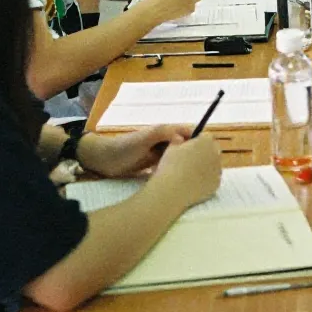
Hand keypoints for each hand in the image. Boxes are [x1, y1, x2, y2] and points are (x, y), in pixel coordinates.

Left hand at [77, 124, 191, 176]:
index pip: (189, 131)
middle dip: (194, 154)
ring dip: (185, 163)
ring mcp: (160, 152)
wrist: (104, 160)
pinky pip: (170, 165)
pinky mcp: (154, 163)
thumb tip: (182, 138)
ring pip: (179, 156)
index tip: (207, 153)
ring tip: (193, 176)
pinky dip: (175, 170)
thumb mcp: (144, 137)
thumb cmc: (124, 146)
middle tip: (202, 168)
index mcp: (166, 131)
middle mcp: (165, 140)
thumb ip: (162, 133)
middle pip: (186, 145)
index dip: (199, 140)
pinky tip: (177, 180)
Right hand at [152, 134, 221, 208]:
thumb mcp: (171, 148)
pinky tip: (194, 184)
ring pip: (213, 165)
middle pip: (213, 149)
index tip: (189, 147)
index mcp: (206, 141)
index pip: (206, 136)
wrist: (172, 190)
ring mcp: (218, 169)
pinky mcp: (216, 183)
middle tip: (191, 160)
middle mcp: (215, 153)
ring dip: (206, 166)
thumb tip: (180, 138)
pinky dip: (206, 180)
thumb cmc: (170, 166)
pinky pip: (213, 179)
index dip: (198, 140)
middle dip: (204, 152)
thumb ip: (178, 140)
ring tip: (190, 174)